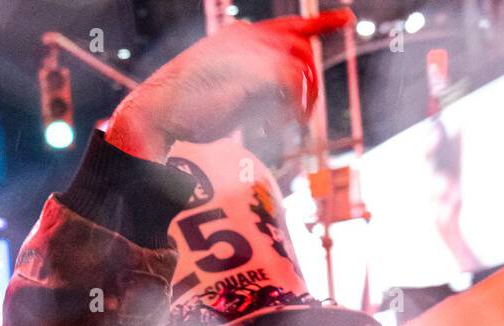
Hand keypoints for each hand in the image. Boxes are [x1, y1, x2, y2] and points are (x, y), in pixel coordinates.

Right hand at [107, 10, 352, 160]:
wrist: (155, 114)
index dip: (322, 23)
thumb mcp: (229, 93)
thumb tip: (285, 101)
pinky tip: (267, 129)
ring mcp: (248, 49)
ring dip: (300, 103)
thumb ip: (256, 87)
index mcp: (239, 36)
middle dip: (311, 85)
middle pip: (303, 47)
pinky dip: (287, 111)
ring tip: (282, 128)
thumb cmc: (186, 113)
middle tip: (302, 120)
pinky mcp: (251, 69)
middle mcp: (246, 36)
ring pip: (302, 67)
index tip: (348, 20)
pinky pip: (292, 85)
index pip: (290, 24)